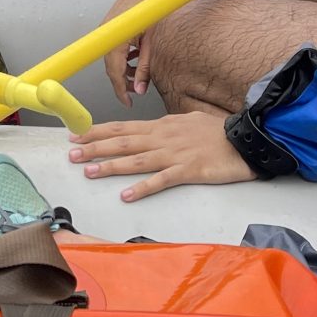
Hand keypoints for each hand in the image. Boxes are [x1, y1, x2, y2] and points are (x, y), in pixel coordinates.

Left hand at [68, 110, 255, 200]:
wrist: (244, 138)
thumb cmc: (217, 131)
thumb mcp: (187, 121)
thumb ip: (167, 127)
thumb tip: (153, 128)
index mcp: (161, 126)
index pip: (123, 127)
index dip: (98, 131)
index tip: (77, 133)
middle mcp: (162, 138)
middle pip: (123, 142)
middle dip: (95, 147)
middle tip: (71, 153)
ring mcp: (174, 154)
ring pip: (136, 160)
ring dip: (111, 166)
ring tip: (89, 172)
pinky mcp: (188, 171)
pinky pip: (162, 180)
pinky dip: (143, 187)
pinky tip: (127, 195)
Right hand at [99, 0, 167, 105]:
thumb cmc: (153, 3)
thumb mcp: (152, 41)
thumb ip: (145, 66)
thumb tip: (140, 88)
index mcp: (115, 36)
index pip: (113, 71)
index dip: (120, 89)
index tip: (127, 101)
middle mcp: (107, 32)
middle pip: (109, 65)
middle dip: (121, 81)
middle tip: (135, 92)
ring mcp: (107, 27)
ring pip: (111, 56)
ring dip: (123, 69)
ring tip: (138, 75)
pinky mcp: (112, 24)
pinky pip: (113, 46)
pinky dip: (123, 56)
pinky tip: (136, 58)